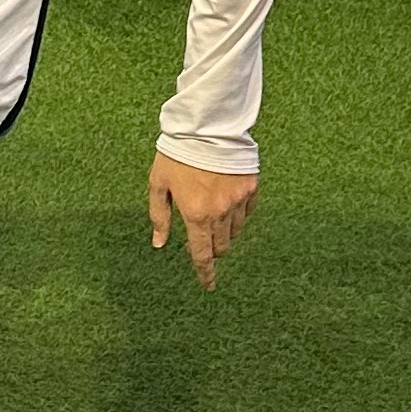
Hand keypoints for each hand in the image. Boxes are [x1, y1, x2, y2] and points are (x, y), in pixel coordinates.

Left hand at [149, 155, 256, 289]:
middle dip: (213, 251)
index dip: (205, 273)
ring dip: (225, 233)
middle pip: (221, 246)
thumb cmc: (177, 153)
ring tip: (214, 220)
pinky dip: (239, 215)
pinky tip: (229, 206)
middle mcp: (220, 212)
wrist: (206, 126)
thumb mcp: (159, 184)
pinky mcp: (251, 186)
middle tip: (205, 244)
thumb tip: (159, 243)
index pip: (202, 255)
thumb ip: (159, 216)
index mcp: (196, 215)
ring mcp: (238, 200)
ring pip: (235, 231)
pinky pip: (247, 211)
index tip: (208, 285)